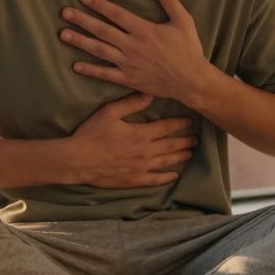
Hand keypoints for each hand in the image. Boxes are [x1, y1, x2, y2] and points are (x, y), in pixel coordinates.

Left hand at [59, 0, 212, 103]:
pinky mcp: (128, 79)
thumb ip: (170, 0)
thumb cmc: (188, 50)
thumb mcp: (183, 21)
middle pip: (102, 30)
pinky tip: (76, 65)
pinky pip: (106, 74)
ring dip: (80, 42)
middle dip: (82, 20)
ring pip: (99, 50)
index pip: (116, 14)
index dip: (99, 5)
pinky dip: (90, 70)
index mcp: (144, 30)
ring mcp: (128, 63)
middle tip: (64, 13)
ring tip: (63, 34)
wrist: (191, 81)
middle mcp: (132, 45)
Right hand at [67, 93, 197, 187]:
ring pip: (167, 162)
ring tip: (190, 153)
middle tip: (196, 138)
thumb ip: (130, 104)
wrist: (78, 160)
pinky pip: (155, 179)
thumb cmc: (91, 135)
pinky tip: (175, 175)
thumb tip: (149, 95)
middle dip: (185, 140)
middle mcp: (145, 152)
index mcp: (141, 134)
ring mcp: (141, 168)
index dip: (180, 123)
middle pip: (171, 145)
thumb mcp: (109, 113)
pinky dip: (167, 177)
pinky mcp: (134, 180)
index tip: (190, 121)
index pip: (166, 127)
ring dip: (180, 157)